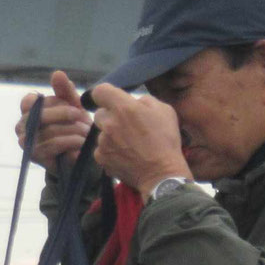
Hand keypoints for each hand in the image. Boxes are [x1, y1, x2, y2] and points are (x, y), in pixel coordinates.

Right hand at [14, 72, 96, 169]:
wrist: (80, 156)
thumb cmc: (73, 127)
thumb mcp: (72, 106)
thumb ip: (64, 90)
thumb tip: (57, 73)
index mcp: (27, 111)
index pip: (29, 101)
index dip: (51, 102)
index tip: (71, 104)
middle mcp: (21, 127)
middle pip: (39, 115)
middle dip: (63, 114)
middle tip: (80, 115)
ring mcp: (26, 143)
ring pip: (48, 130)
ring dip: (71, 129)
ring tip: (86, 131)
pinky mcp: (35, 157)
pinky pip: (53, 144)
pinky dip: (70, 141)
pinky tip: (81, 142)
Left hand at [86, 81, 191, 196]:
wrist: (161, 173)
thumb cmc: (166, 141)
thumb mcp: (164, 110)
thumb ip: (144, 100)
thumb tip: (134, 101)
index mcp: (124, 108)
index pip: (99, 91)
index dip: (105, 94)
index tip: (111, 100)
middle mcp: (109, 123)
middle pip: (99, 113)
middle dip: (110, 117)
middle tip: (126, 126)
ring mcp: (103, 142)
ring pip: (102, 133)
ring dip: (111, 135)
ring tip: (130, 145)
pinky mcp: (101, 157)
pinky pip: (102, 149)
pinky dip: (111, 151)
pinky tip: (125, 155)